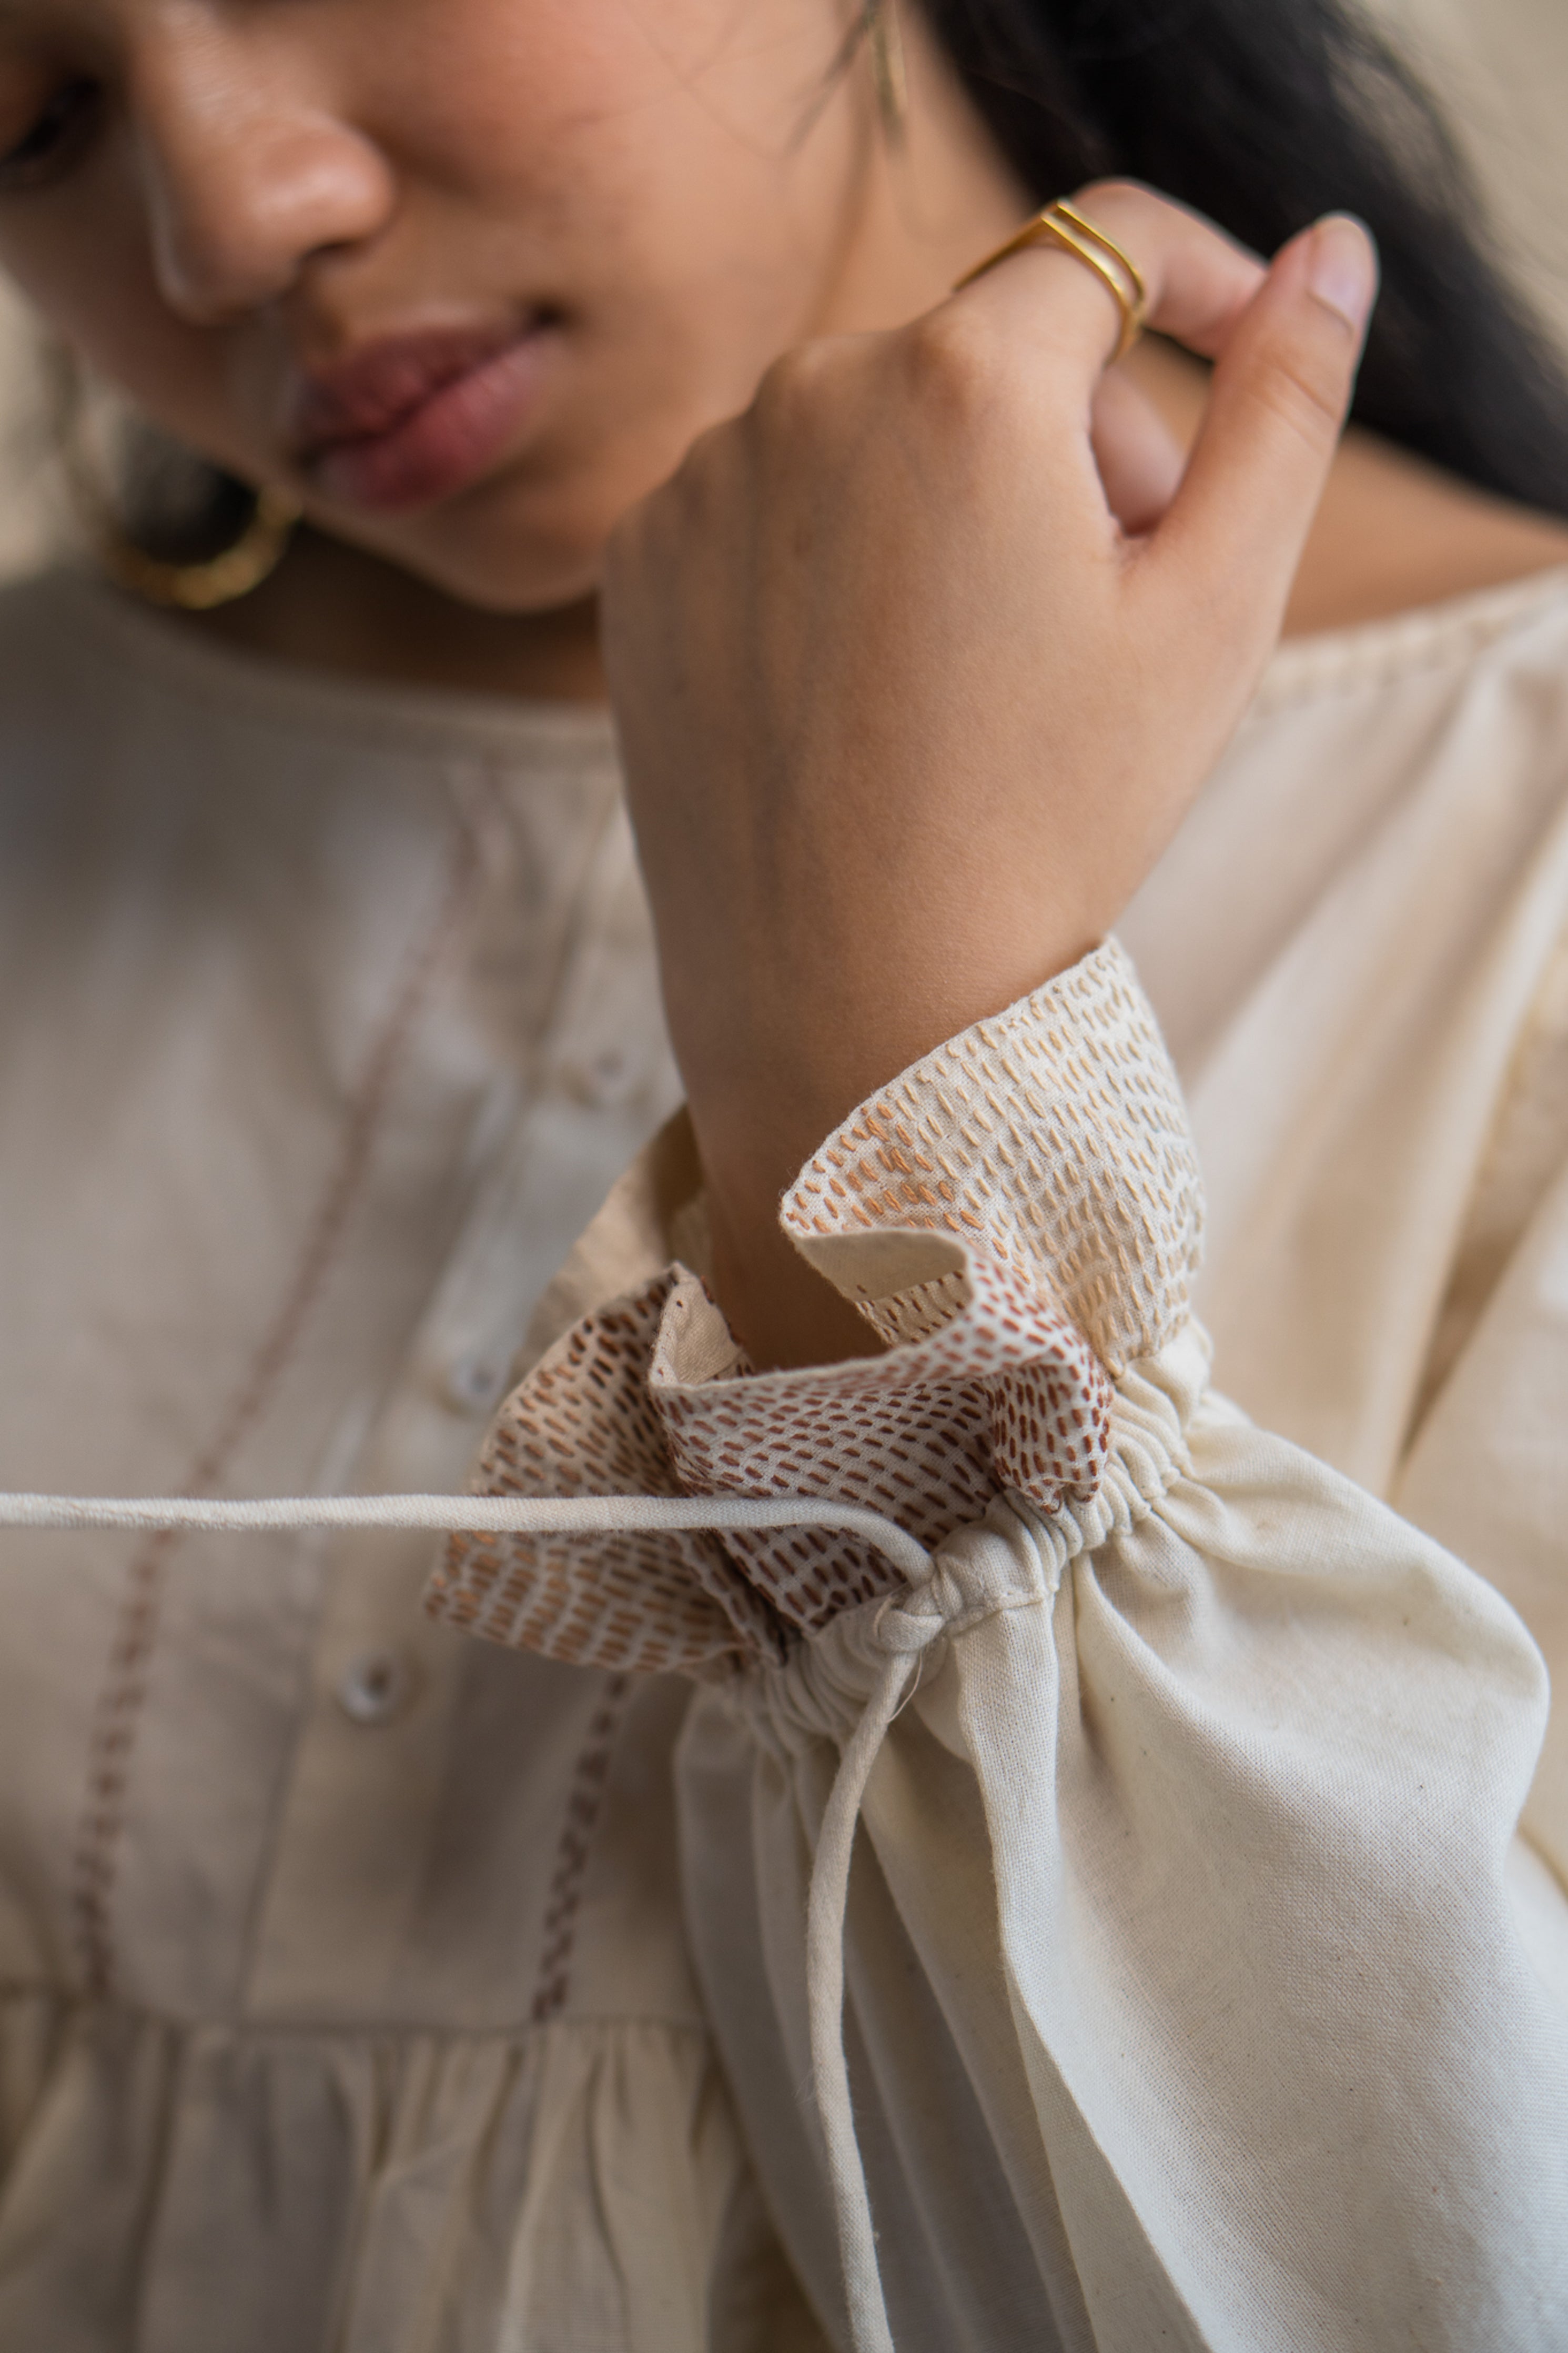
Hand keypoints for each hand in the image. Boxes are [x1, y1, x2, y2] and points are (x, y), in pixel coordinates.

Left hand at [603, 183, 1376, 1365]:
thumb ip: (1284, 405)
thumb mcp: (1215, 613)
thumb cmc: (1050, 821)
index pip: (1100, 243)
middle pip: (988, 347)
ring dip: (954, 496)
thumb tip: (1324, 258)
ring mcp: (703, 480)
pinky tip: (874, 687)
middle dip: (1079, 438)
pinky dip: (838, 554)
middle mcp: (808, 391)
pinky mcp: (637, 565)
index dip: (1192, 280)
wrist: (850, 1004)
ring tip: (985, 665)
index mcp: (964, 380)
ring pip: (874, 425)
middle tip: (1116, 596)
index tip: (1233, 346)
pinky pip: (771, 501)